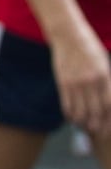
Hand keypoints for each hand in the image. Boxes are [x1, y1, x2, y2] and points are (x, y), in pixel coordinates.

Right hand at [50, 23, 110, 139]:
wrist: (68, 35)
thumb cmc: (89, 48)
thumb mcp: (104, 63)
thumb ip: (107, 82)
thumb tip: (106, 102)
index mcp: (104, 76)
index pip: (109, 106)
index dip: (109, 120)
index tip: (109, 129)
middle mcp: (90, 82)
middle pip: (95, 112)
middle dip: (97, 126)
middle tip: (98, 133)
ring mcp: (75, 83)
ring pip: (80, 112)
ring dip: (83, 123)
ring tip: (85, 126)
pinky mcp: (62, 82)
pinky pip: (67, 104)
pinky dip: (70, 115)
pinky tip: (73, 118)